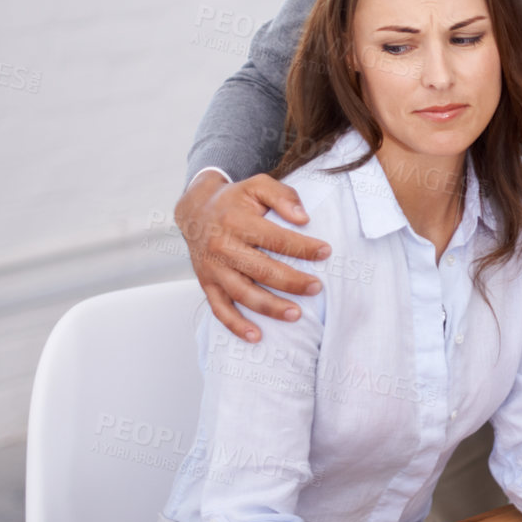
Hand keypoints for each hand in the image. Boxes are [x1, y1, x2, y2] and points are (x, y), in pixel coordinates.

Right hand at [175, 172, 329, 343]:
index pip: (274, 238)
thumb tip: (304, 218)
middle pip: (260, 269)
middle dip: (291, 281)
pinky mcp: (206, 283)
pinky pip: (220, 309)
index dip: (302, 247)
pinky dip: (236, 325)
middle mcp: (221, 247)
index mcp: (236, 221)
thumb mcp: (258, 185)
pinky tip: (256, 337)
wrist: (196, 209)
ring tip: (296, 314)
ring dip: (270, 307)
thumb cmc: (236, 199)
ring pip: (242, 293)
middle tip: (317, 287)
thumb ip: (283, 196)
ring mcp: (213, 268)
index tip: (326, 252)